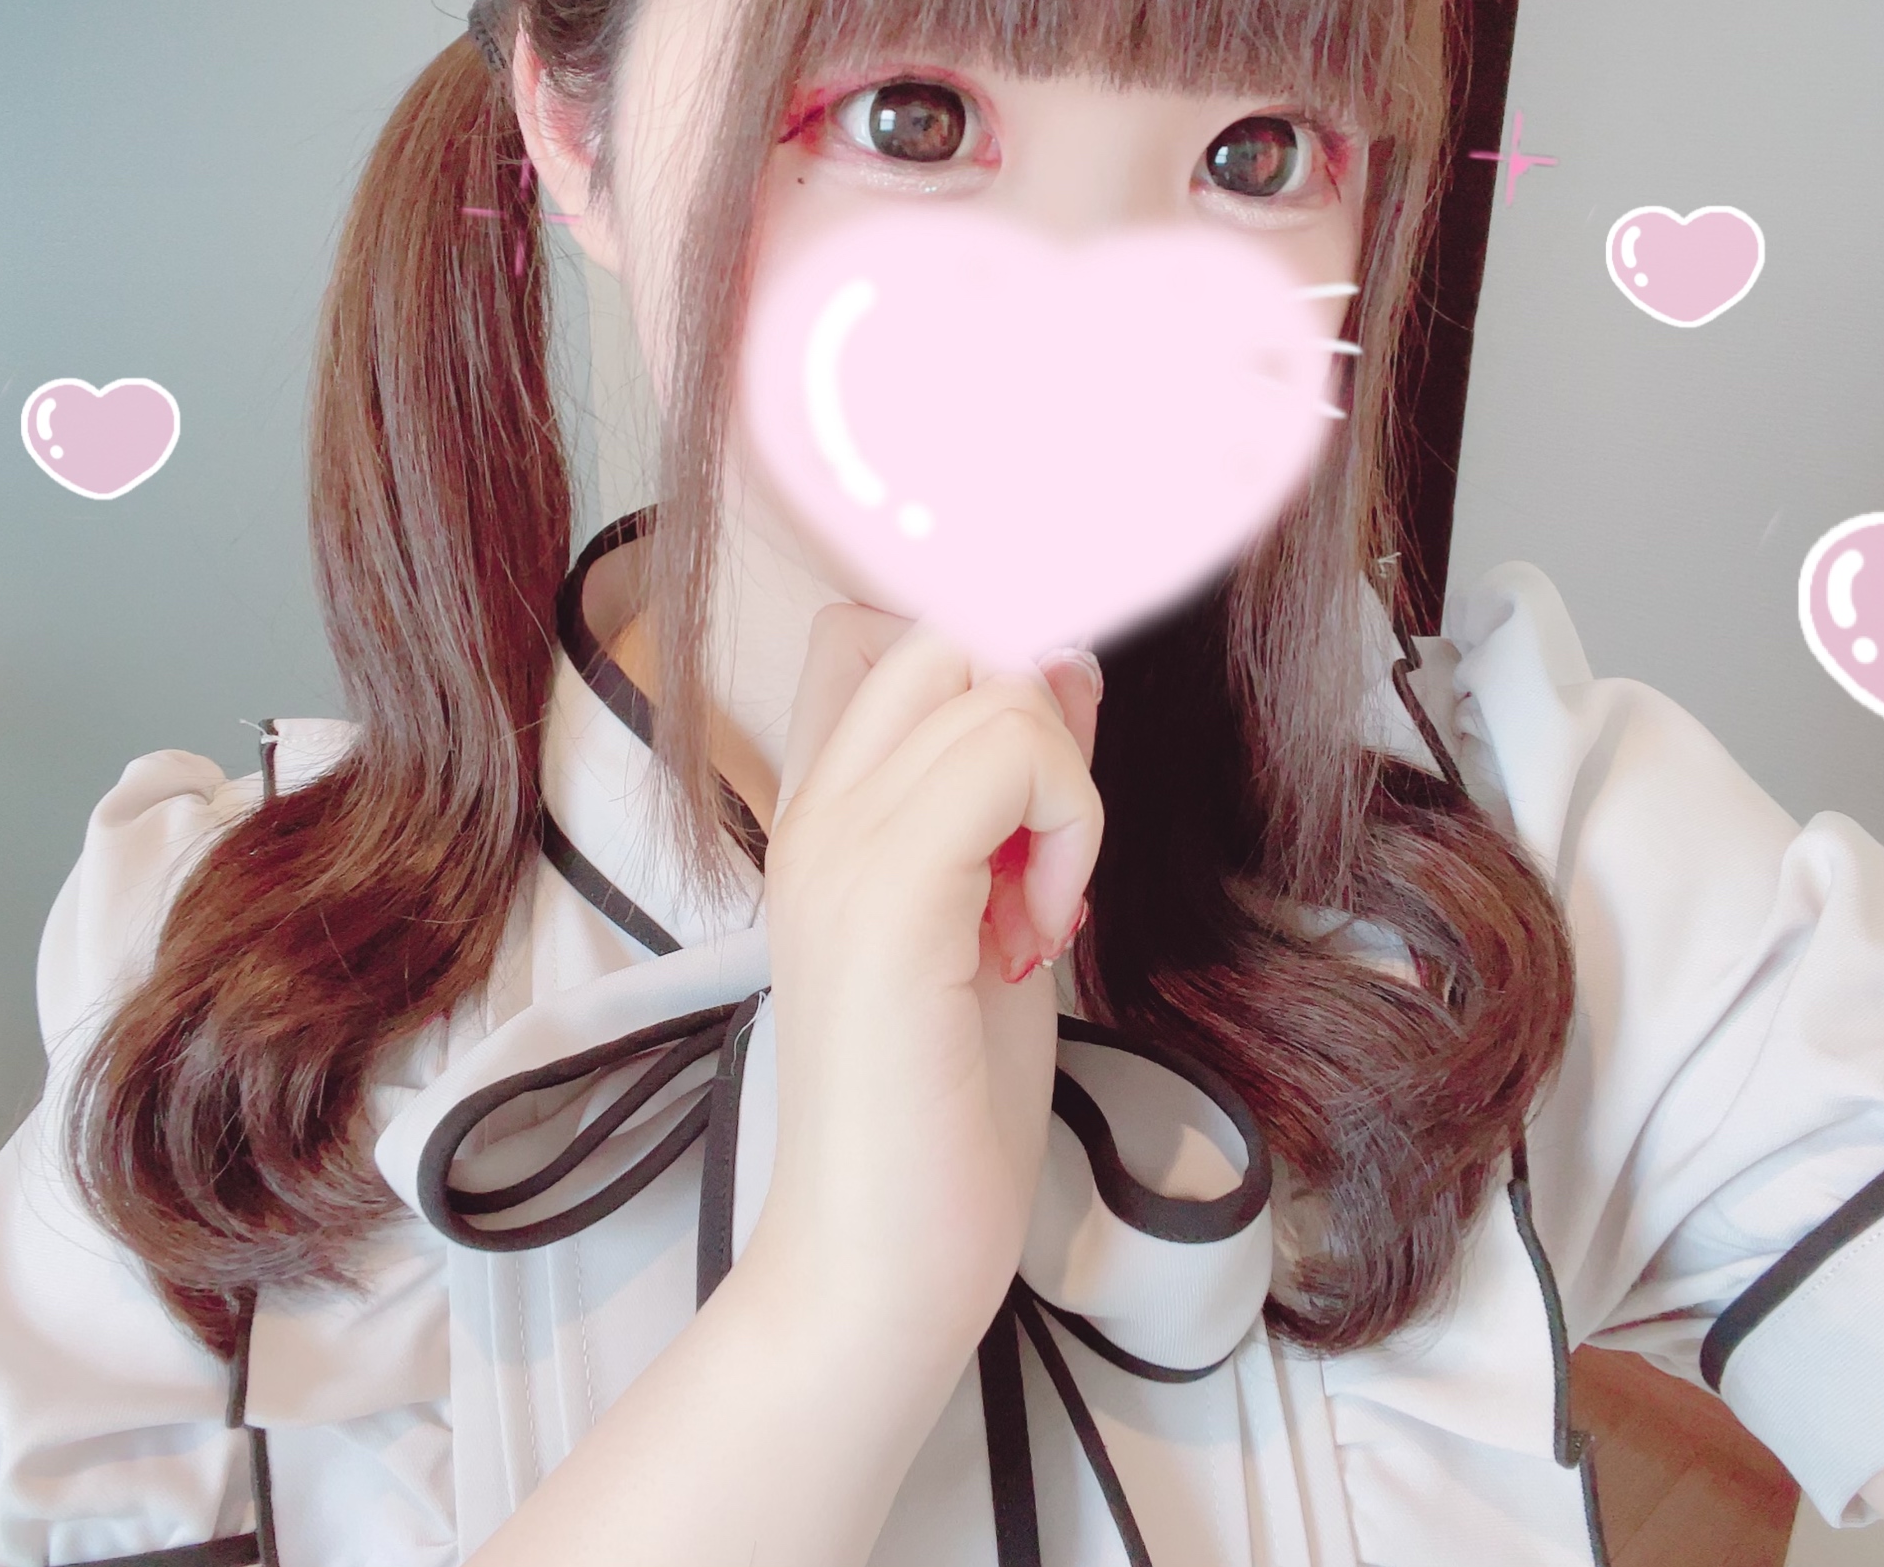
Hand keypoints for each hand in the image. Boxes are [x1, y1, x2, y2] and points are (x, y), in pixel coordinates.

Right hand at [743, 607, 1104, 1372]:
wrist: (880, 1258)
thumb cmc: (940, 1111)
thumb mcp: (999, 912)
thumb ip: (1022, 790)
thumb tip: (1068, 664)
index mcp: (823, 816)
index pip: (872, 628)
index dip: (981, 657)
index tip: (1041, 774)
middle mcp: (815, 811)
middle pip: (940, 626)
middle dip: (1033, 704)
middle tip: (1046, 839)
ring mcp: (838, 844)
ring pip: (993, 674)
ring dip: (1063, 780)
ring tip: (1042, 903)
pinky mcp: (886, 893)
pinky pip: (1011, 754)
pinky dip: (1068, 822)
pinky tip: (1043, 928)